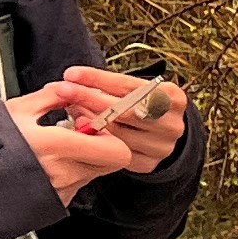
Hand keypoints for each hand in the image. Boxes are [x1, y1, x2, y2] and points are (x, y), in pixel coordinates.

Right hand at [6, 84, 133, 206]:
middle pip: (110, 162)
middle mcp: (64, 172)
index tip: (95, 124)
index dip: (111, 135)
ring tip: (57, 148)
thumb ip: (53, 97)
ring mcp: (60, 190)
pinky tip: (47, 163)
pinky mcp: (55, 201)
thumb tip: (70, 88)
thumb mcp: (17, 110)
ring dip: (84, 158)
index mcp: (58, 146)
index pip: (116, 151)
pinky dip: (69, 172)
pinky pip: (76, 184)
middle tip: (79, 134)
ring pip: (94, 172)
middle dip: (100, 145)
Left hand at [53, 64, 187, 172]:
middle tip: (63, 91)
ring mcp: (162, 147)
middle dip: (89, 99)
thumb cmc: (143, 104)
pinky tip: (84, 131)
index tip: (71, 74)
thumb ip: (111, 88)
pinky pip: (117, 153)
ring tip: (71, 110)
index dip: (98, 79)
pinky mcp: (149, 164)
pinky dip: (97, 140)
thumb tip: (73, 85)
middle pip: (125, 111)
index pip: (130, 86)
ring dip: (89, 120)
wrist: (165, 133)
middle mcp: (172, 124)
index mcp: (173, 98)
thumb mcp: (138, 89)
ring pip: (118, 133)